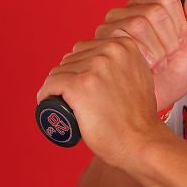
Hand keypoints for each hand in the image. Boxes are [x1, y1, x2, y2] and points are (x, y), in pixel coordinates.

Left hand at [36, 35, 163, 168]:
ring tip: (69, 106)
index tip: (82, 87)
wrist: (142, 141)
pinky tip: (47, 104)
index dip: (79, 69)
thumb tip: (106, 59)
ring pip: (58, 72)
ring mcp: (93, 68)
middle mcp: (109, 51)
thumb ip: (126, 63)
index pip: (85, 49)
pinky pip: (50, 85)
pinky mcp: (78, 85)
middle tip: (78, 101)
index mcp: (124, 45)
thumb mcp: (140, 76)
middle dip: (69, 79)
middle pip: (70, 59)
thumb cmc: (139, 118)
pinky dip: (45, 96)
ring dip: (58, 89)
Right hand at [90, 0, 186, 111]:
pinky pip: (123, 39)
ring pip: (138, 24)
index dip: (178, 26)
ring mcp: (112, 26)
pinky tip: (141, 69)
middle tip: (165, 58)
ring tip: (154, 65)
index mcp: (150, 7)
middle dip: (168, 41)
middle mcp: (128, 12)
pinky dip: (141, 58)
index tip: (178, 45)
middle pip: (154, 11)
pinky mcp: (101, 42)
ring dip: (155, 51)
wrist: (155, 103)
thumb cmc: (171, 77)